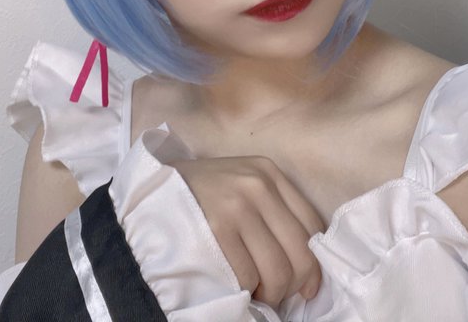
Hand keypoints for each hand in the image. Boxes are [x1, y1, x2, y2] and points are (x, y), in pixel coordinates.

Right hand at [169, 155, 323, 308]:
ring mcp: (237, 206)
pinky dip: (246, 290)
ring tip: (257, 291)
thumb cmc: (202, 191)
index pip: (312, 225)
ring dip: (271, 293)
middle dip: (294, 285)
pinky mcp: (216, 229)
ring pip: (278, 271)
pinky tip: (238, 285)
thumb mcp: (242, 181)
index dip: (315, 263)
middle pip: (300, 252)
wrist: (152, 187)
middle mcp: (257, 185)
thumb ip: (273, 209)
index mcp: (268, 172)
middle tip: (279, 294)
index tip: (306, 284)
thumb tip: (305, 264)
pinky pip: (247, 276)